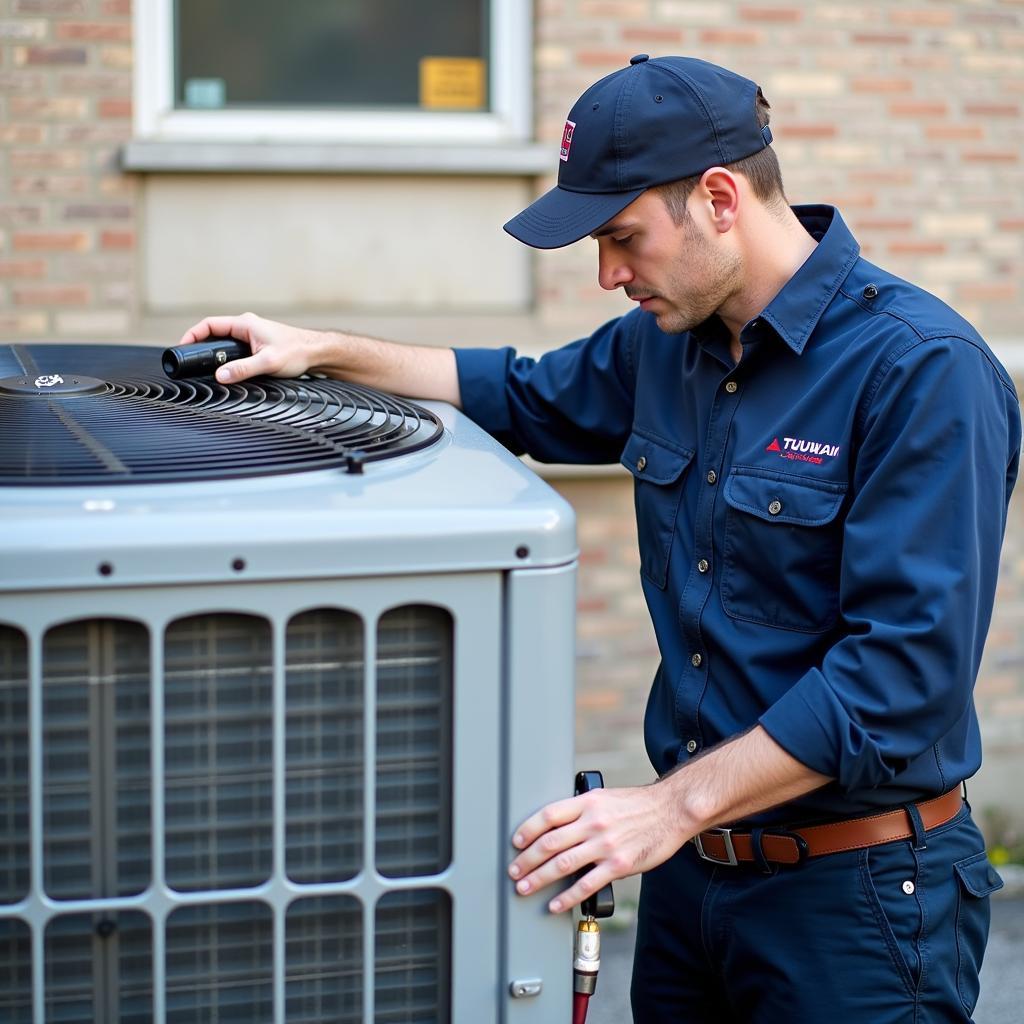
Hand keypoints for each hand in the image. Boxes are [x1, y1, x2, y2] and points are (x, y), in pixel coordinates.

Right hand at [177, 312, 320, 382]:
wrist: (317, 352)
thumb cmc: (298, 352)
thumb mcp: (268, 362)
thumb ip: (243, 369)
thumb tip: (220, 376)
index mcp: (245, 323)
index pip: (209, 324)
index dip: (192, 335)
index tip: (183, 348)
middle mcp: (246, 326)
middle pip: (214, 333)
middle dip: (200, 346)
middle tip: (191, 362)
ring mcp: (252, 335)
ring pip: (224, 342)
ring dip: (214, 353)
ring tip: (205, 367)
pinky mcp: (257, 344)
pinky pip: (235, 349)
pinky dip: (227, 357)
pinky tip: (226, 369)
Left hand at [507, 784, 689, 913]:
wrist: (670, 810)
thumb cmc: (637, 804)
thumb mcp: (604, 797)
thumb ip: (581, 811)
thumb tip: (556, 827)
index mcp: (587, 803)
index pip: (548, 815)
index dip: (527, 830)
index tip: (516, 843)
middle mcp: (593, 823)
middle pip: (549, 843)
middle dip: (526, 860)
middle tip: (513, 871)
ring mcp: (605, 845)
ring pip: (562, 864)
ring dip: (538, 878)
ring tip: (524, 888)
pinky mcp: (618, 865)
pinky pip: (586, 885)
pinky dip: (566, 897)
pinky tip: (554, 905)